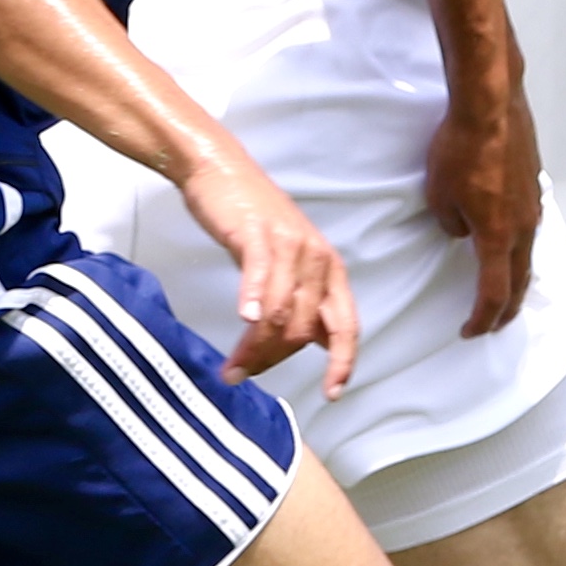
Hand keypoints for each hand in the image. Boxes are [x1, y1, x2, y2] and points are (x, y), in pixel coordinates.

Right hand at [176, 144, 362, 399]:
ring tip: (232, 367)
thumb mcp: (289, 262)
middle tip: (243, 373)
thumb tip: (317, 341)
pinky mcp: (258, 234)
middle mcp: (317, 259)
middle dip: (274, 360)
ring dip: (254, 346)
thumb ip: (304, 299)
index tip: (331, 393)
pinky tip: (243, 319)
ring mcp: (289, 245)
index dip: (343, 362)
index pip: (346, 326)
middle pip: (304, 329)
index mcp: (330, 270)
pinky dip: (254, 301)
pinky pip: (261, 275)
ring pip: (281, 312)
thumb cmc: (251, 220)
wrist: (220, 171)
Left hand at [422, 70, 541, 338]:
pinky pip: (530, 225)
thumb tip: (465, 231)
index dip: (482, 318)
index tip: (469, 331)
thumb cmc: (458, 148)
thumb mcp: (438, 195)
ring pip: (529, 254)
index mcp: (497, 236)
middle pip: (520, 282)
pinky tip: (512, 242)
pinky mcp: (536, 184)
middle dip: (506, 310)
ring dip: (516, 279)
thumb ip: (452, 225)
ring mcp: (534, 204)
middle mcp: (523, 226)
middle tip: (493, 325)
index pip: (494, 293)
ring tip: (507, 291)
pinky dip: (520, 247)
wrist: (490, 104)